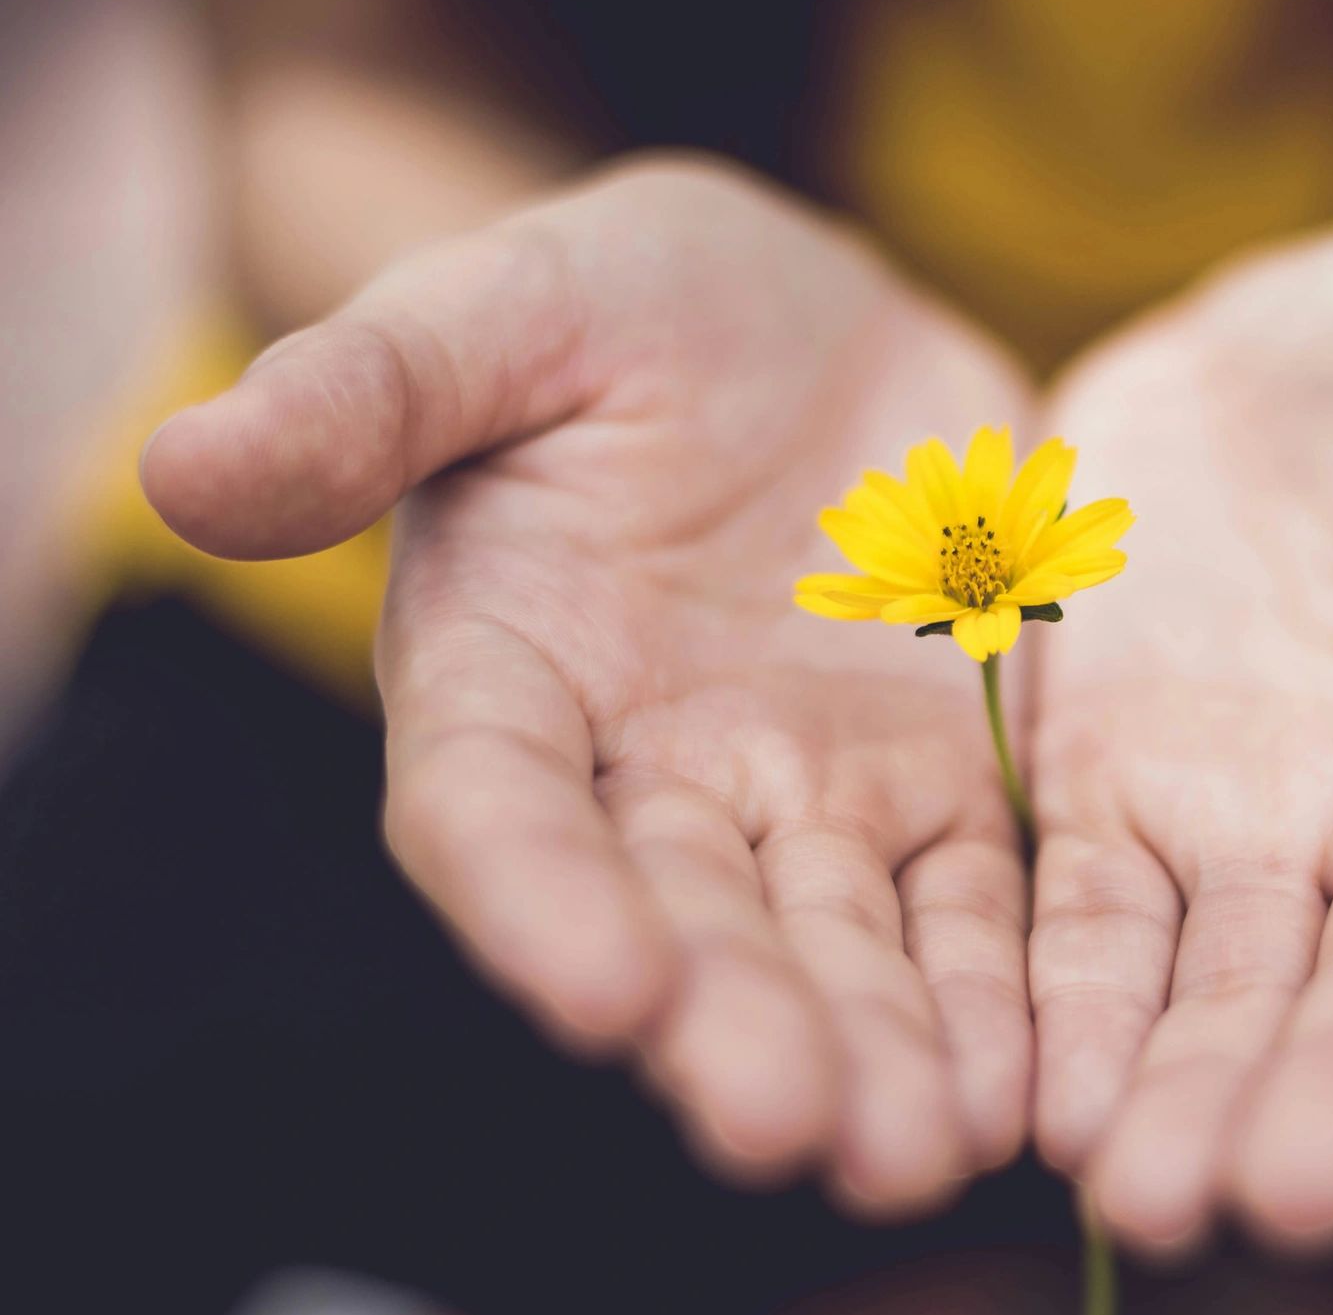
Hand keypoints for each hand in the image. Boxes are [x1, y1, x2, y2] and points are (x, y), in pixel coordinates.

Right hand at [142, 159, 1034, 1213]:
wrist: (803, 319)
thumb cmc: (622, 303)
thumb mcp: (506, 307)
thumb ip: (372, 389)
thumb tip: (183, 463)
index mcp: (509, 670)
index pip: (498, 809)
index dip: (539, 902)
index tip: (604, 991)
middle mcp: (646, 769)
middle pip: (682, 918)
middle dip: (733, 1025)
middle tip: (791, 1127)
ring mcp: (802, 789)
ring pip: (835, 939)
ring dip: (876, 1047)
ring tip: (922, 1146)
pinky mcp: (937, 781)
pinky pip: (970, 900)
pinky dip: (996, 988)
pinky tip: (1032, 1080)